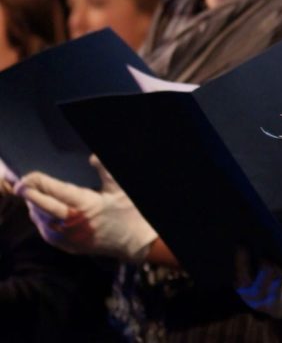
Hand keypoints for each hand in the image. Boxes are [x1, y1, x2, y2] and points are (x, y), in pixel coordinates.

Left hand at [14, 155, 156, 261]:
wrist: (138, 241)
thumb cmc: (131, 212)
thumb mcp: (120, 188)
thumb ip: (105, 170)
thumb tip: (92, 156)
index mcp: (85, 205)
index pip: (54, 191)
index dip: (38, 183)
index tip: (29, 176)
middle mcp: (74, 223)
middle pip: (43, 207)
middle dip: (29, 195)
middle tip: (20, 185)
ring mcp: (71, 237)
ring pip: (43, 222)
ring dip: (34, 209)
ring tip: (30, 197)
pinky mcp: (72, 247)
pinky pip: (48, 236)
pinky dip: (41, 224)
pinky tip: (40, 216)